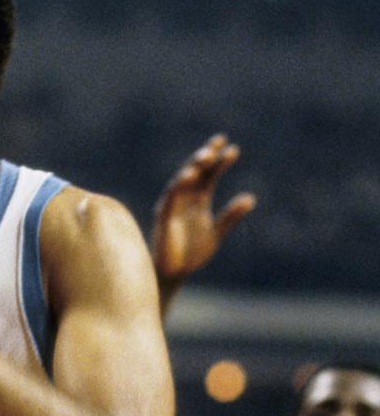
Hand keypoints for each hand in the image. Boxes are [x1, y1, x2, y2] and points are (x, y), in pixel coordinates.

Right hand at [152, 134, 255, 283]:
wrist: (174, 273)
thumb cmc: (192, 253)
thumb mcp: (217, 233)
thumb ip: (230, 216)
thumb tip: (250, 198)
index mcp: (198, 200)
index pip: (209, 175)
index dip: (219, 161)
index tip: (232, 148)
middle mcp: (185, 198)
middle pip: (196, 172)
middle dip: (206, 156)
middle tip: (218, 142)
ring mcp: (173, 205)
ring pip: (183, 180)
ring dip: (194, 167)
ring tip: (207, 155)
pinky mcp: (164, 215)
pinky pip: (171, 196)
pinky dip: (179, 185)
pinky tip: (190, 175)